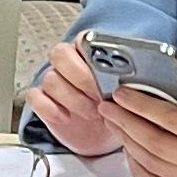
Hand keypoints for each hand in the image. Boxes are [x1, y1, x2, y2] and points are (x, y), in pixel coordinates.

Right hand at [24, 41, 118, 156]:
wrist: (104, 137)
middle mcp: (69, 65)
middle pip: (60, 54)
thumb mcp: (129, 95)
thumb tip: (142, 75)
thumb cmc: (116, 110)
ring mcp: (54, 83)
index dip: (92, 54)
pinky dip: (50, 108)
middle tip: (100, 95)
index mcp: (90, 55)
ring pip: (50, 78)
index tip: (108, 72)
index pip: (83, 40)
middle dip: (81, 76)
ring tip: (92, 113)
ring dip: (72, 97)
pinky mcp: (43, 102)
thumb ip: (129, 80)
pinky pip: (35, 97)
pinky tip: (67, 118)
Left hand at [108, 81, 176, 176]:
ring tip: (114, 122)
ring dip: (127, 142)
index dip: (143, 106)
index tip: (123, 94)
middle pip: (154, 144)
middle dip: (126, 123)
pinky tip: (130, 149)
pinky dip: (138, 168)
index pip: (170, 122)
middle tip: (107, 106)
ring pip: (151, 164)